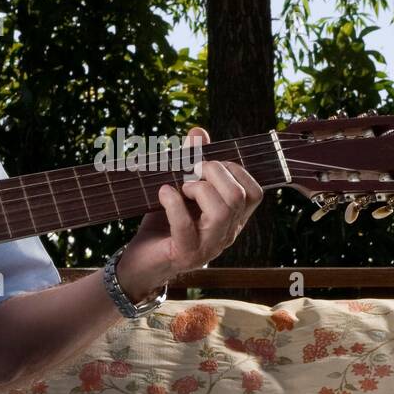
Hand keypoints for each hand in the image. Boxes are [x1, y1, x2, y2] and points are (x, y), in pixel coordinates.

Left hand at [115, 127, 262, 300]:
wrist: (139, 262)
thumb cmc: (162, 224)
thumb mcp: (179, 189)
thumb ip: (191, 161)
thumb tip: (199, 132)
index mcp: (233, 219)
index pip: (254, 192)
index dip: (235, 170)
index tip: (208, 164)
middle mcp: (227, 234)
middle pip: (238, 196)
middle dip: (214, 172)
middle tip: (190, 171)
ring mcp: (209, 247)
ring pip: (222, 210)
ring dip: (198, 188)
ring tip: (180, 187)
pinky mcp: (186, 255)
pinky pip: (186, 226)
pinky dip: (174, 203)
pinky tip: (163, 193)